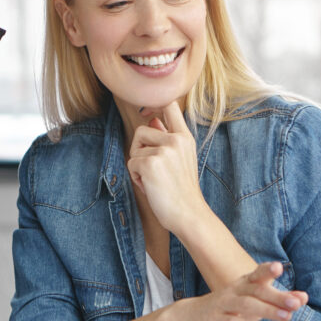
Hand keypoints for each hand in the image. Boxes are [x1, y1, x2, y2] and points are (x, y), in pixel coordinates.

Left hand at [127, 101, 208, 236]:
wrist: (189, 215)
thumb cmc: (182, 190)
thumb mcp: (180, 159)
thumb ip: (166, 138)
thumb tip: (152, 120)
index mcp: (185, 137)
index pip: (170, 105)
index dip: (153, 105)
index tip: (146, 114)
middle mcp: (176, 140)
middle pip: (141, 130)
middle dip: (139, 150)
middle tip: (152, 169)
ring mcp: (164, 151)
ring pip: (134, 150)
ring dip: (138, 166)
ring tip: (153, 179)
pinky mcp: (150, 163)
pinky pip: (131, 164)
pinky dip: (136, 178)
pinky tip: (150, 187)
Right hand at [172, 262, 308, 320]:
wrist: (188, 318)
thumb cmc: (226, 309)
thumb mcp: (250, 303)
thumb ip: (276, 300)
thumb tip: (302, 298)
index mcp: (242, 284)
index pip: (256, 274)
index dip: (267, 270)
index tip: (280, 268)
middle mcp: (233, 291)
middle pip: (256, 290)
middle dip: (277, 295)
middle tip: (297, 302)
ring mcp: (223, 305)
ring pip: (247, 305)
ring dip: (268, 311)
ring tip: (288, 318)